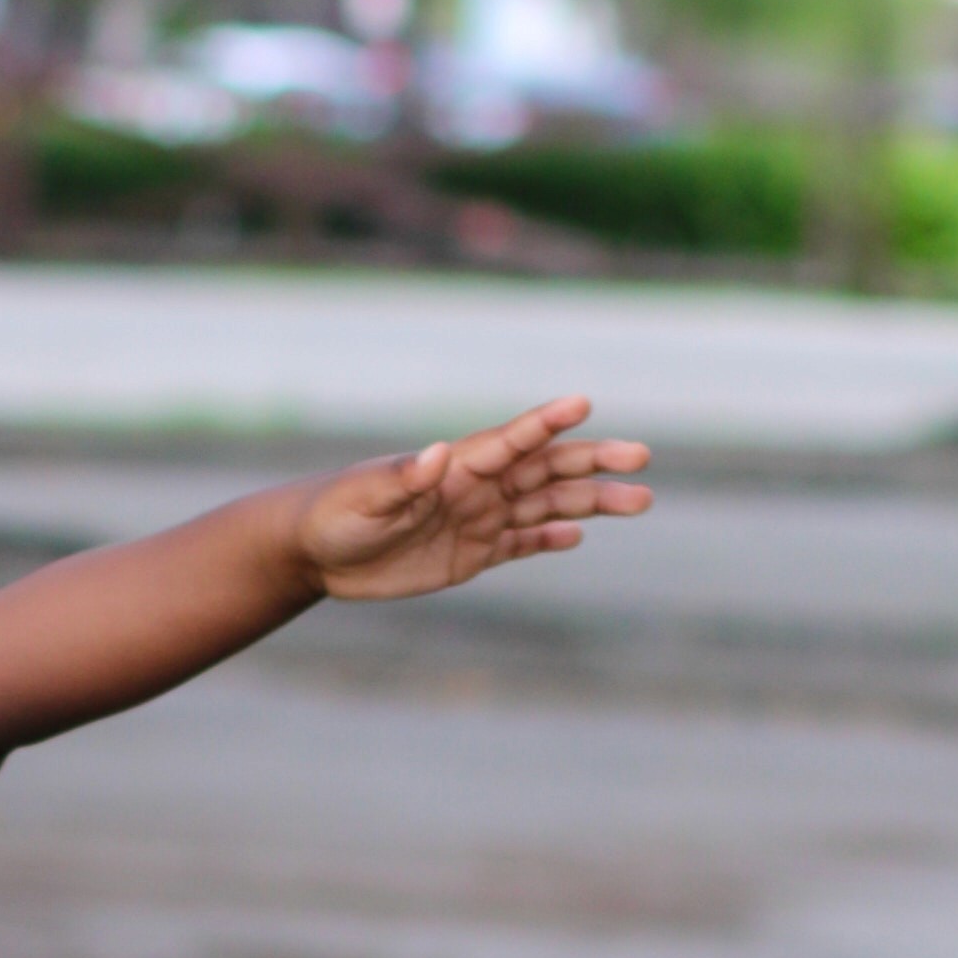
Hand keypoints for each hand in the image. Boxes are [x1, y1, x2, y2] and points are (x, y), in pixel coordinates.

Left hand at [294, 399, 652, 602]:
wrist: (317, 551)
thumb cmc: (335, 512)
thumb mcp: (365, 497)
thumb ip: (404, 478)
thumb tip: (436, 455)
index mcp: (457, 465)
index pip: (512, 439)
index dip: (546, 422)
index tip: (583, 403)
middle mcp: (477, 487)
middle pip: (547, 468)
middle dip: (594, 461)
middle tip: (641, 457)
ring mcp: (478, 519)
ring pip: (548, 504)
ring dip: (592, 501)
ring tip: (640, 500)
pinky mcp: (471, 554)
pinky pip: (521, 543)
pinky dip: (549, 537)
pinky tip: (579, 536)